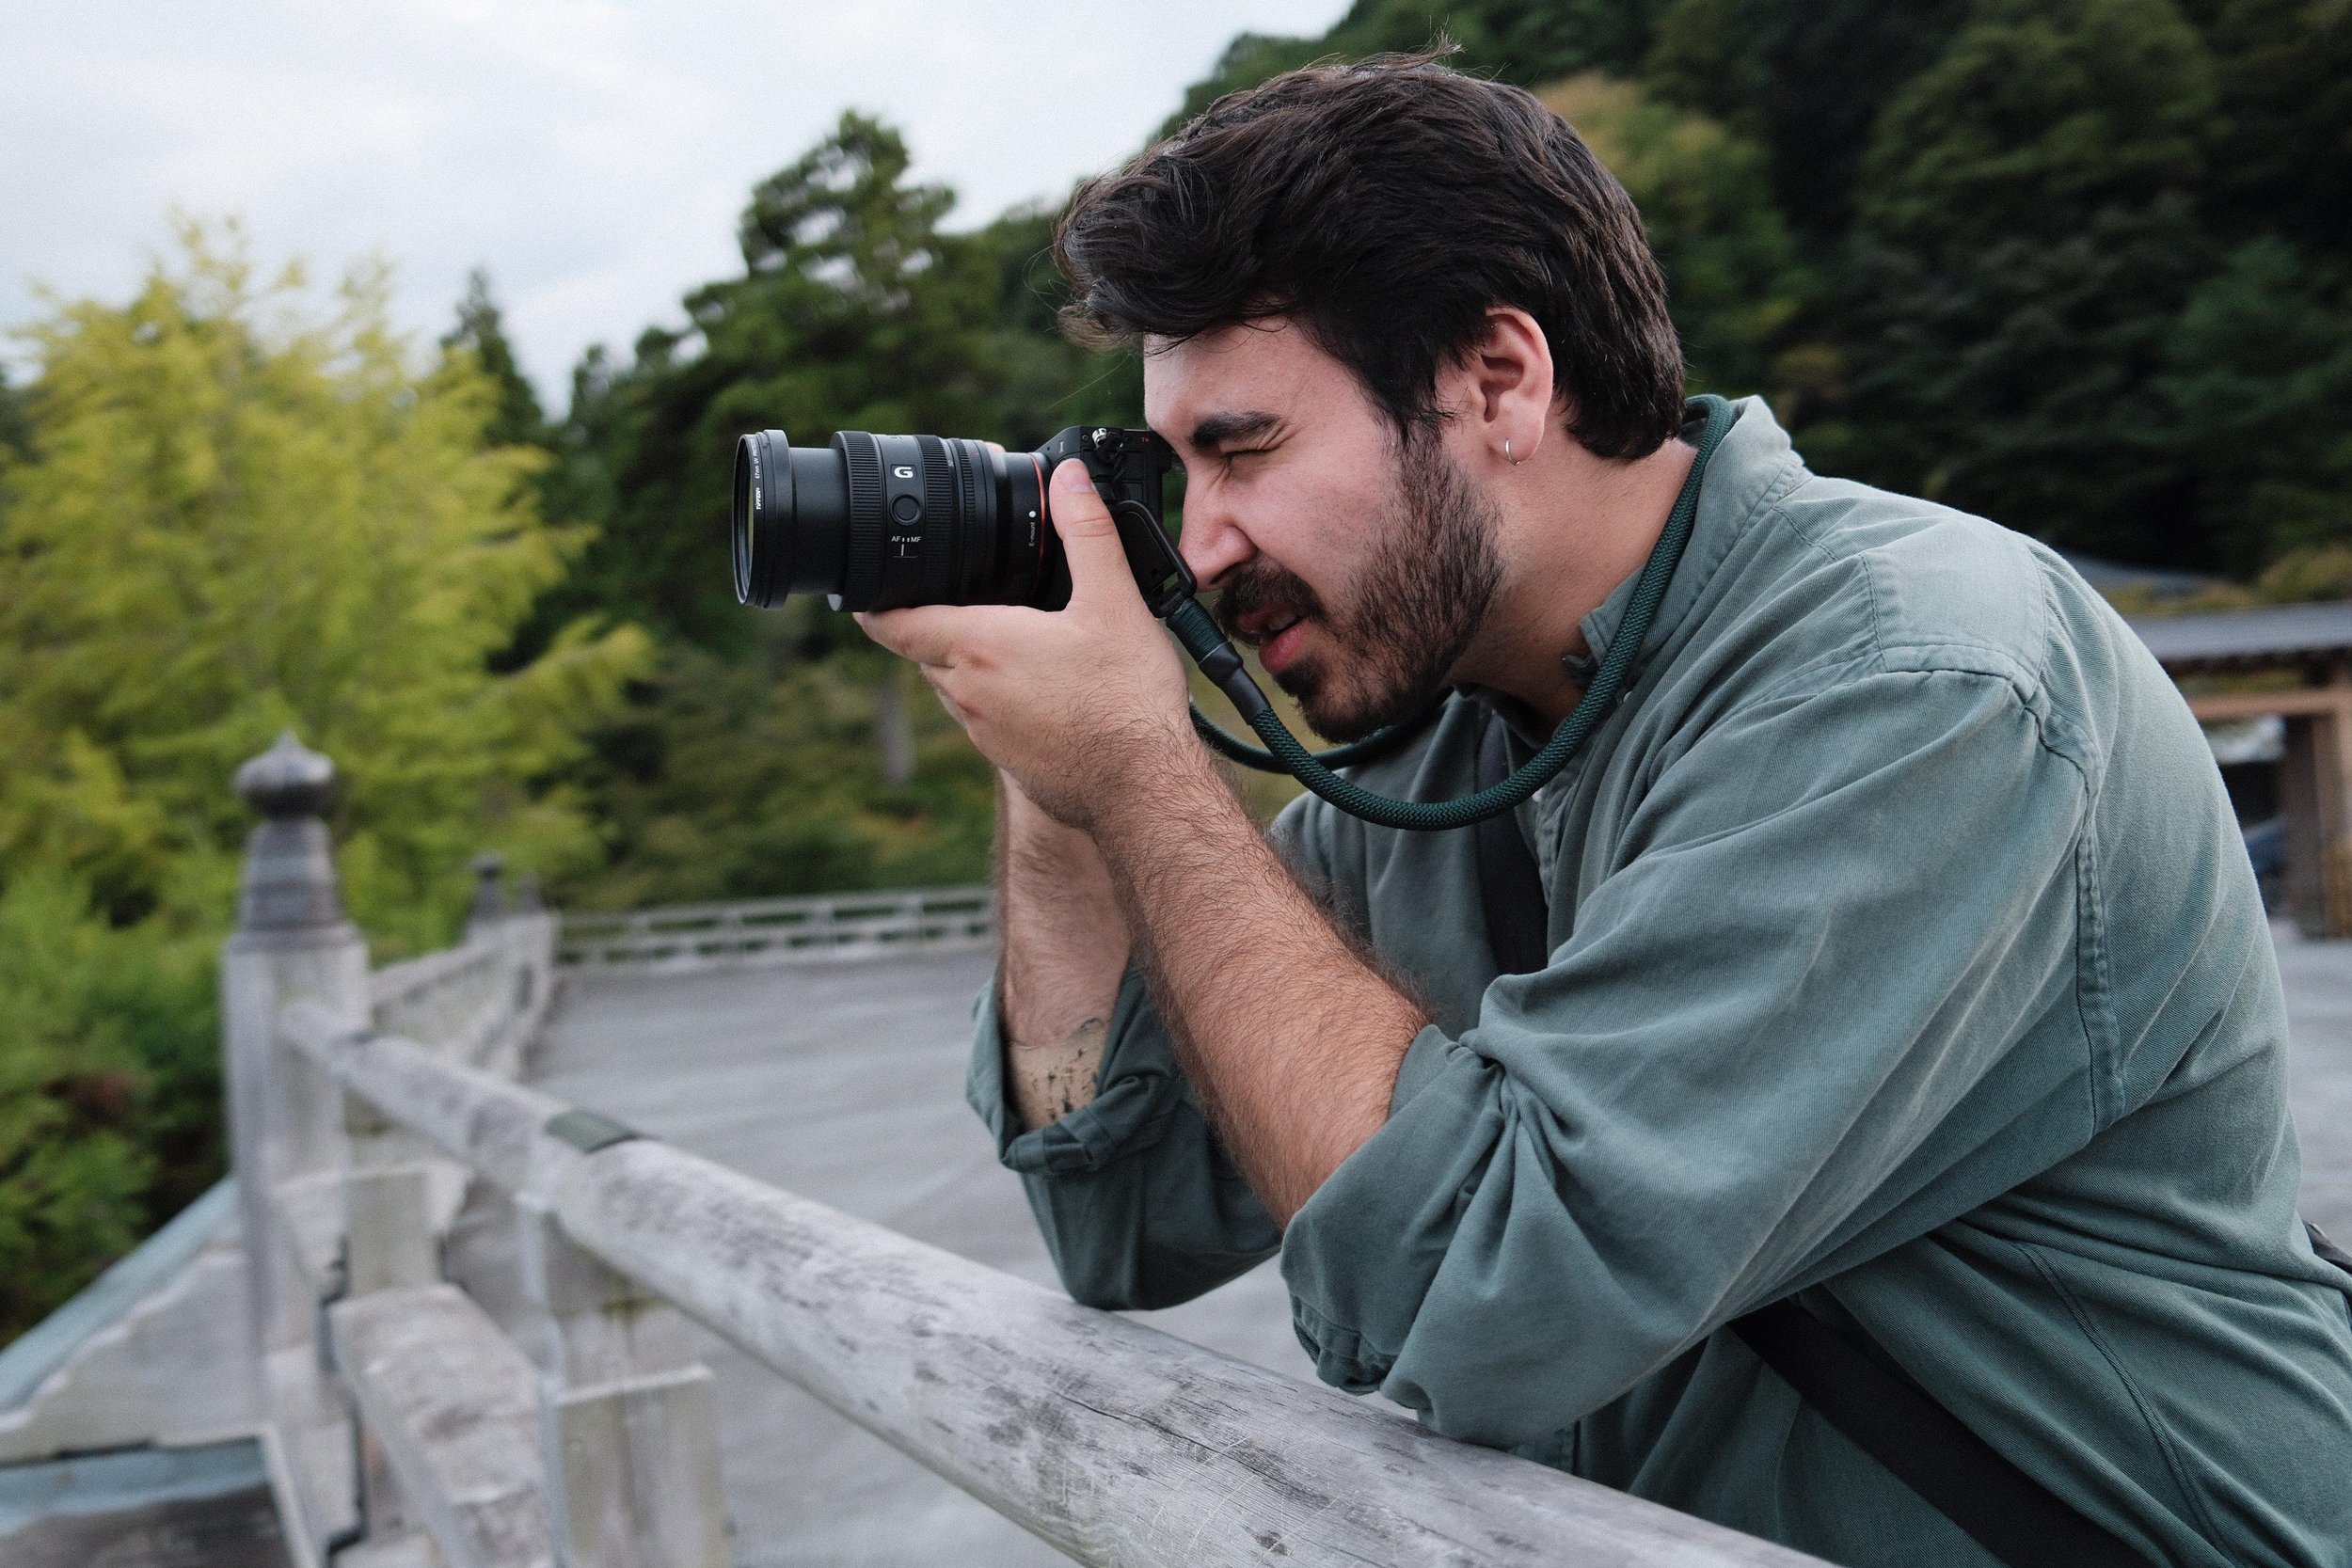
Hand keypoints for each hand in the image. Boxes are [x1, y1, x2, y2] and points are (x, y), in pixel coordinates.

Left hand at [856, 460, 1194, 830]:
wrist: (1144, 790)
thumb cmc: (1126, 700)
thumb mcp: (1115, 602)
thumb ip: (1088, 533)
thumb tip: (1069, 478)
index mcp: (978, 646)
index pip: (892, 624)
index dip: (872, 604)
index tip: (866, 589)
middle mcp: (966, 693)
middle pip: (923, 650)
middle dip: (933, 622)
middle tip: (962, 596)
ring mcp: (983, 734)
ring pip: (954, 687)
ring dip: (967, 663)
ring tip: (1010, 639)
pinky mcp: (1008, 763)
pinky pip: (985, 720)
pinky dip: (998, 698)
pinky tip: (1044, 690)